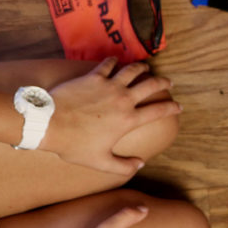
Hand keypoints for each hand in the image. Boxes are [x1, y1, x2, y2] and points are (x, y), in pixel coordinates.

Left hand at [41, 58, 181, 174]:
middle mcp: (124, 100)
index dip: (172, 108)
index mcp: (128, 120)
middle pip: (151, 85)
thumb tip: (140, 164)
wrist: (48, 124)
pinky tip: (116, 61)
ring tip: (147, 67)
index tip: (179, 106)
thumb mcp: (100, 162)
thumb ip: (123, 166)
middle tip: (169, 83)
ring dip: (143, 68)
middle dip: (164, 83)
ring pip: (133, 70)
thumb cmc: (73, 145)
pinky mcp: (94, 77)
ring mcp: (109, 86)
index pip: (159, 111)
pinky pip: (109, 64)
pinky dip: (114, 61)